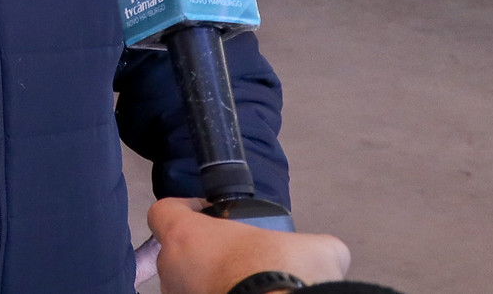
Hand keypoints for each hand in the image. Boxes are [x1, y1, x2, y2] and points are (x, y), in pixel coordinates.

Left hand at [146, 199, 348, 293]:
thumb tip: (328, 252)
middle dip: (202, 252)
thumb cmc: (283, 272)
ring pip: (185, 284)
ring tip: (243, 284)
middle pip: (175, 251)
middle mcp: (171, 268)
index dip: (185, 207)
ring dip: (208, 281)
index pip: (164, 210)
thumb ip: (309, 243)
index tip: (209, 212)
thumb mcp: (313, 248)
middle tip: (237, 256)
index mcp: (186, 235)